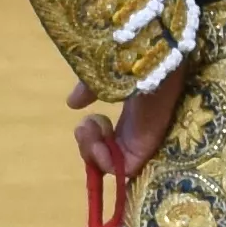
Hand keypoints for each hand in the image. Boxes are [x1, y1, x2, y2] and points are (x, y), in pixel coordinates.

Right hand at [78, 55, 196, 192]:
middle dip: (87, 146)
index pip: (109, 143)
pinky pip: (123, 171)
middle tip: (87, 126)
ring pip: (111, 167)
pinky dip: (104, 161)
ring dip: (92, 151)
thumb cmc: (133, 60)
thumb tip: (72, 104)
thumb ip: (89, 92)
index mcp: (132, 116)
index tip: (85, 123)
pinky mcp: (147, 146)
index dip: (92, 141)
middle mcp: (138, 132)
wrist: (153, 55)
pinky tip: (100, 141)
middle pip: (107, 158)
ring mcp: (143, 141)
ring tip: (92, 127)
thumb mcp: (104, 77)